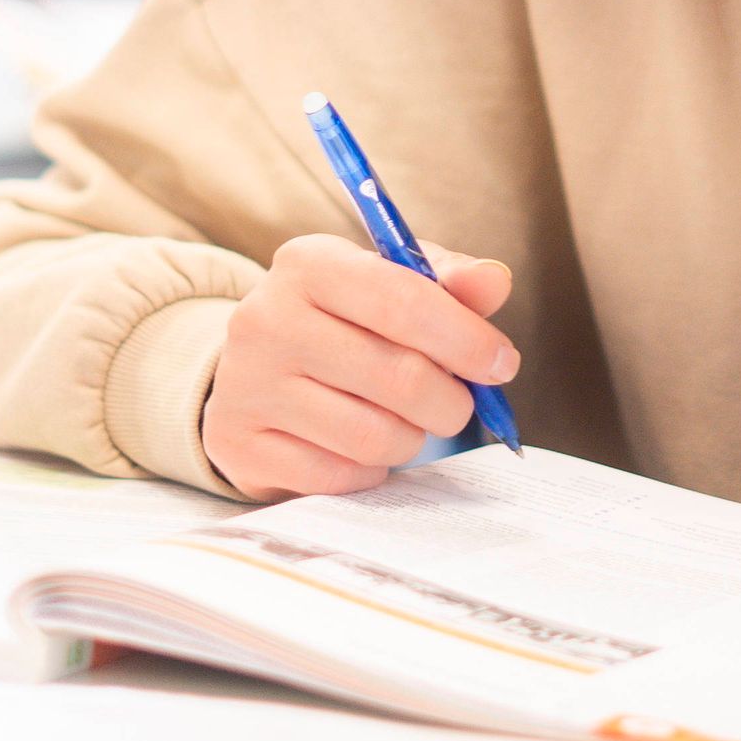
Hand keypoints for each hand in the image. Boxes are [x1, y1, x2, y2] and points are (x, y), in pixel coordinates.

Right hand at [202, 233, 517, 499]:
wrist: (257, 371)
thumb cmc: (343, 323)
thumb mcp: (389, 286)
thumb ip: (448, 283)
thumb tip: (495, 281)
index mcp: (308, 264)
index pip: (402, 301)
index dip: (466, 339)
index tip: (501, 365)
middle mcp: (266, 319)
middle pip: (397, 376)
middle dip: (450, 401)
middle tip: (457, 405)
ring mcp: (247, 385)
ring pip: (372, 436)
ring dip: (411, 440)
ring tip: (406, 424)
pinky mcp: (240, 445)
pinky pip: (339, 476)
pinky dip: (370, 471)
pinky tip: (361, 448)